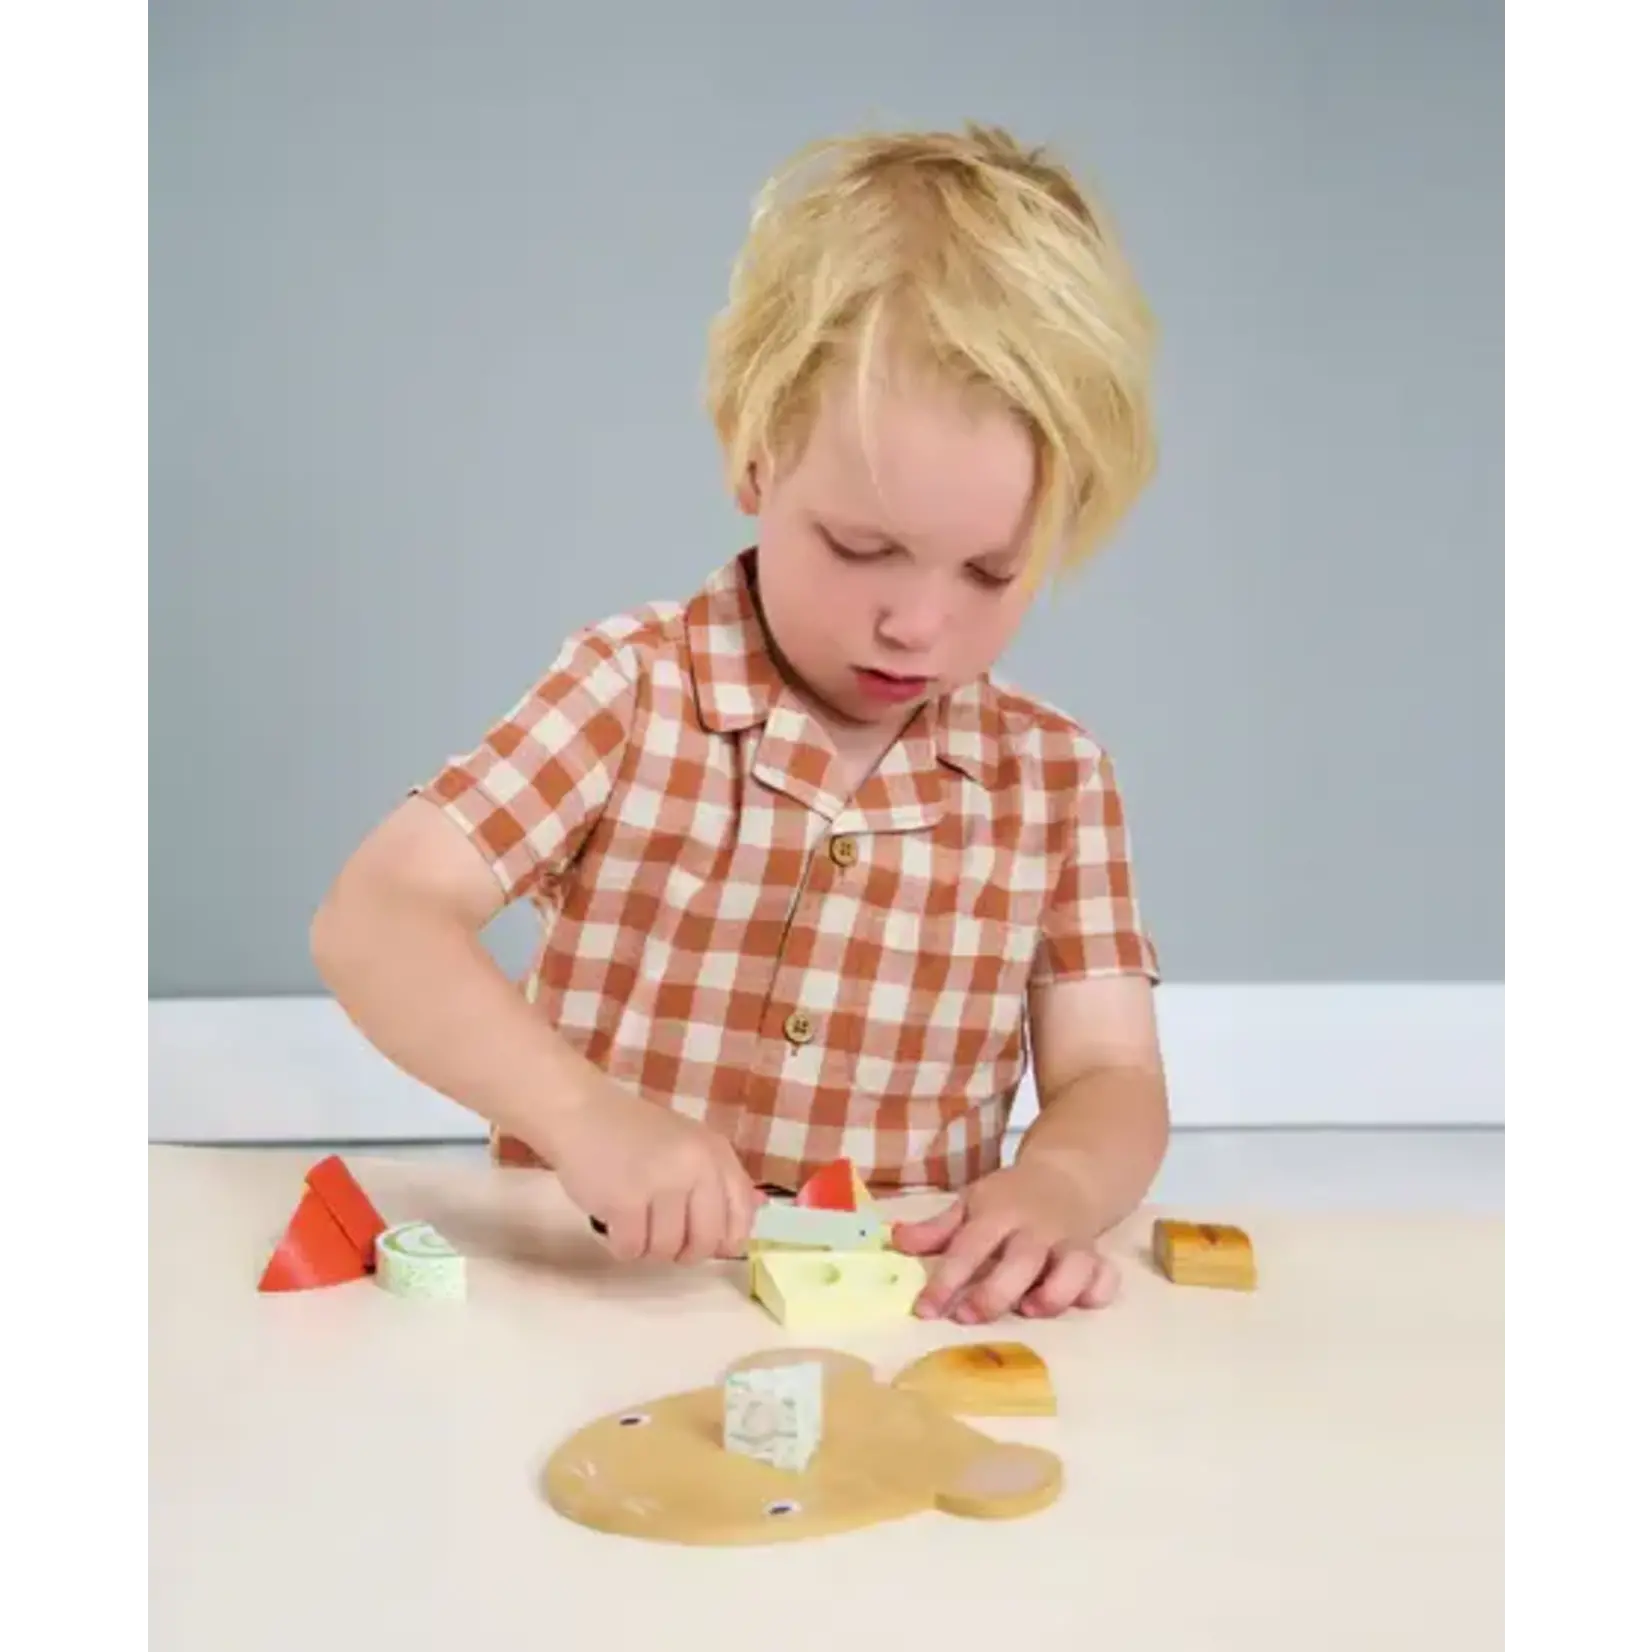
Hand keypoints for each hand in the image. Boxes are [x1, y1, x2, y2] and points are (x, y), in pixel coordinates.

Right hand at [539, 1081, 762, 1264]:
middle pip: (706, 1242)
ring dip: (647, 1247)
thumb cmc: (635, 1135)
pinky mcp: (625, 1200)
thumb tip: (744, 1235)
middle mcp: (697, 1165)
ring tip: (633, 1219)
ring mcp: (662, 1182)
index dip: (724, 1239)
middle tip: (660, 1234)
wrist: (581, 1113)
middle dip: (683, 1251)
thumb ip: (717, 1186)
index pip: (741, 1214)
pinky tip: (612, 1220)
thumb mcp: (687, 1148)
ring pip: (667, 1250)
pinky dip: (620, 1245)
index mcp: (716, 1152)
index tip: (702, 1240)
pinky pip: (631, 1250)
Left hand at [891, 1161, 1119, 1321]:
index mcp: (999, 1212)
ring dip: (1053, 1295)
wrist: (1067, 1175)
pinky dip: (1097, 1293)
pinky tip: (1079, 1303)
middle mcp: (1036, 1228)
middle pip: (1021, 1262)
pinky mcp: (1096, 1257)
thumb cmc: (1010, 1197)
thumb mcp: (972, 1203)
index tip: (924, 1310)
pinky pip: (1105, 1277)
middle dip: (995, 1293)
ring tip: (1029, 1310)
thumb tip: (896, 1241)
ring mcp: (1070, 1243)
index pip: (970, 1246)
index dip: (946, 1280)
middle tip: (967, 1317)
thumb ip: (937, 1228)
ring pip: (1071, 1270)